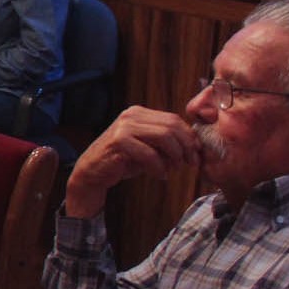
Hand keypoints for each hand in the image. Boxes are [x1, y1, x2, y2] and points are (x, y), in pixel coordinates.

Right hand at [64, 106, 200, 216]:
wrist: (91, 172)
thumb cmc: (121, 161)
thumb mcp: (146, 147)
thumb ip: (165, 142)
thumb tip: (194, 146)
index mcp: (139, 112)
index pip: (174, 119)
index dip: (189, 137)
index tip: (196, 154)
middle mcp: (131, 115)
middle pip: (172, 126)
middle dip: (186, 147)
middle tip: (190, 163)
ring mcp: (124, 127)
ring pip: (164, 137)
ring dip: (174, 156)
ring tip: (174, 169)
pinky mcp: (119, 142)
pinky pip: (149, 154)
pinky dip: (159, 167)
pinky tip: (160, 175)